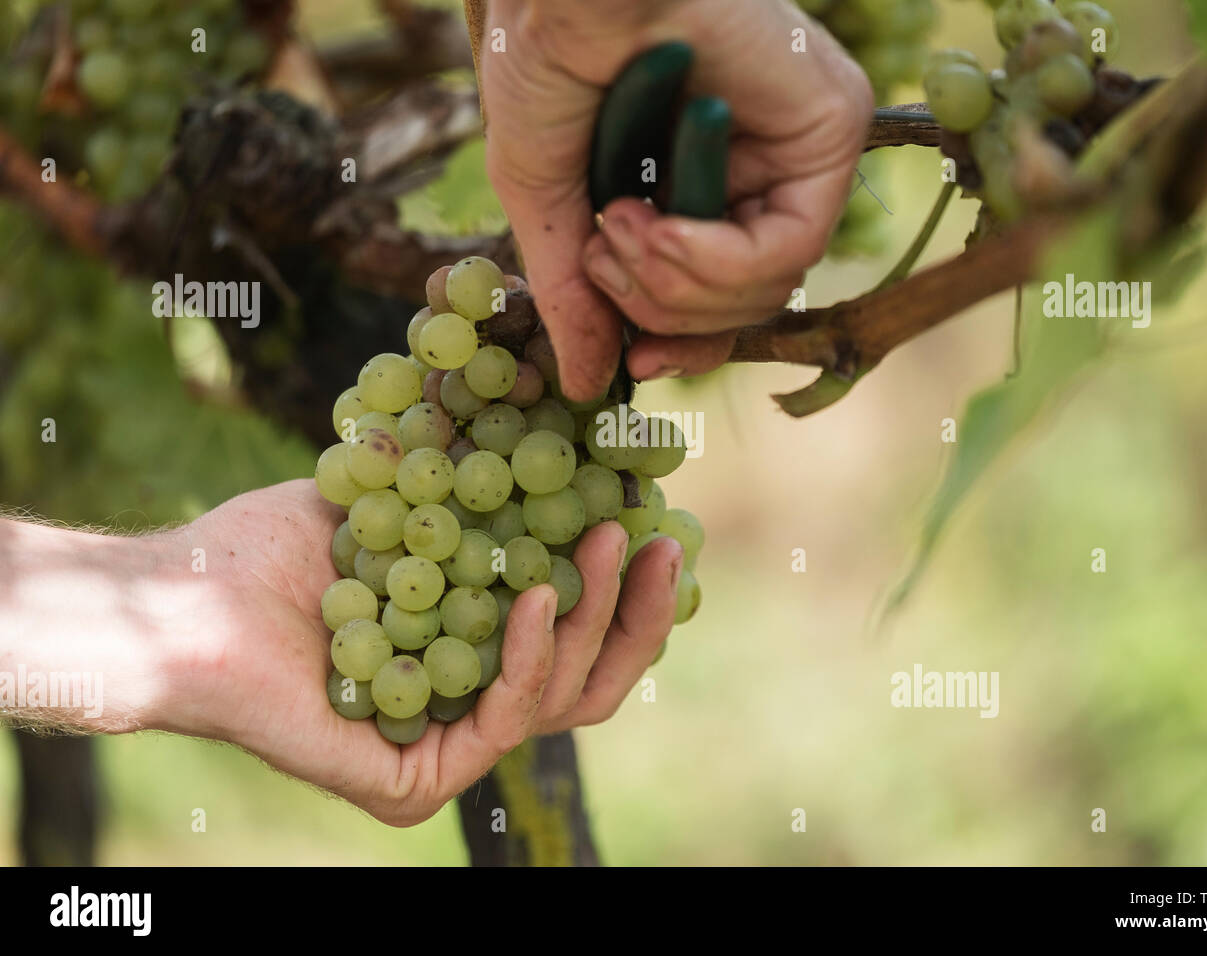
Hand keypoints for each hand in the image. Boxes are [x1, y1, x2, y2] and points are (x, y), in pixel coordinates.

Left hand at [169, 480, 682, 825]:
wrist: (183, 601)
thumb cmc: (276, 549)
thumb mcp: (401, 493)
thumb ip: (479, 476)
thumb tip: (555, 404)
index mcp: (472, 658)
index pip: (576, 640)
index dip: (628, 589)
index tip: (659, 518)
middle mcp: (466, 709)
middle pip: (590, 684)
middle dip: (639, 612)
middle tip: (664, 539)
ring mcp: (443, 752)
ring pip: (560, 701)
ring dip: (595, 618)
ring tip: (611, 537)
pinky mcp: (413, 783)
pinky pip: (501, 722)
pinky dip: (529, 658)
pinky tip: (538, 594)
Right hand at [481, 0, 871, 398]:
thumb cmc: (546, 55)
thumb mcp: (548, 198)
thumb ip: (577, 293)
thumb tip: (588, 386)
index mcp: (700, 176)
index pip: (721, 293)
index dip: (680, 340)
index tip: (634, 362)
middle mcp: (759, 165)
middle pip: (741, 303)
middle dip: (659, 307)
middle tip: (602, 258)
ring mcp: (799, 148)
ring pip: (765, 289)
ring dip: (672, 283)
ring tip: (616, 228)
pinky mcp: (831, 126)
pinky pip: (784, 250)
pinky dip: (711, 260)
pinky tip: (656, 225)